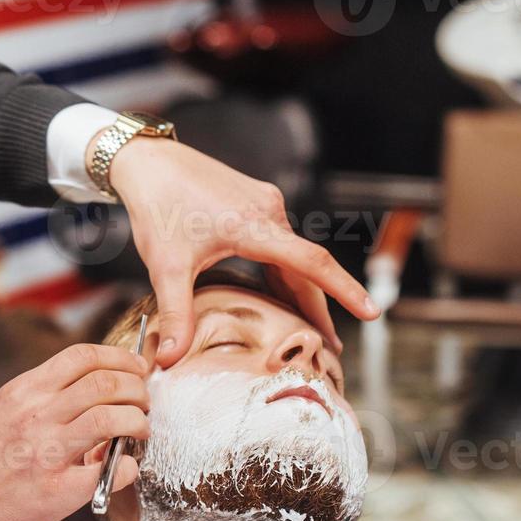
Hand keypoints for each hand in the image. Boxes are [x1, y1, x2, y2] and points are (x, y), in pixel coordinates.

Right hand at [0, 344, 149, 520]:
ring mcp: (47, 451)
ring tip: (139, 431)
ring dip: (138, 422)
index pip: (82, 356)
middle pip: (106, 383)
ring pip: (112, 419)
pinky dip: (128, 466)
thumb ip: (43, 396)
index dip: (119, 358)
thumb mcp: (4, 410)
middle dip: (137, 389)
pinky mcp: (58, 490)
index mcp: (24, 391)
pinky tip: (124, 469)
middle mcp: (36, 415)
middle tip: (143, 402)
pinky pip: (112, 469)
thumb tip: (92, 389)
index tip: (135, 369)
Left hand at [103, 136, 378, 368]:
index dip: (344, 290)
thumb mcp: (164, 266)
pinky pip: (279, 241)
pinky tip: (280, 293)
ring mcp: (265, 203)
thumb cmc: (156, 207)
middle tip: (330, 349)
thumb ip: (176, 313)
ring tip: (310, 328)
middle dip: (320, 307)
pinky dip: (284, 270)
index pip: (313, 263)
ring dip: (300, 289)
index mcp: (256, 227)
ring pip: (292, 254)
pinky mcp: (254, 200)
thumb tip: (169, 360)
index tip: (372, 313)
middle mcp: (270, 211)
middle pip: (306, 266)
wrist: (147, 160)